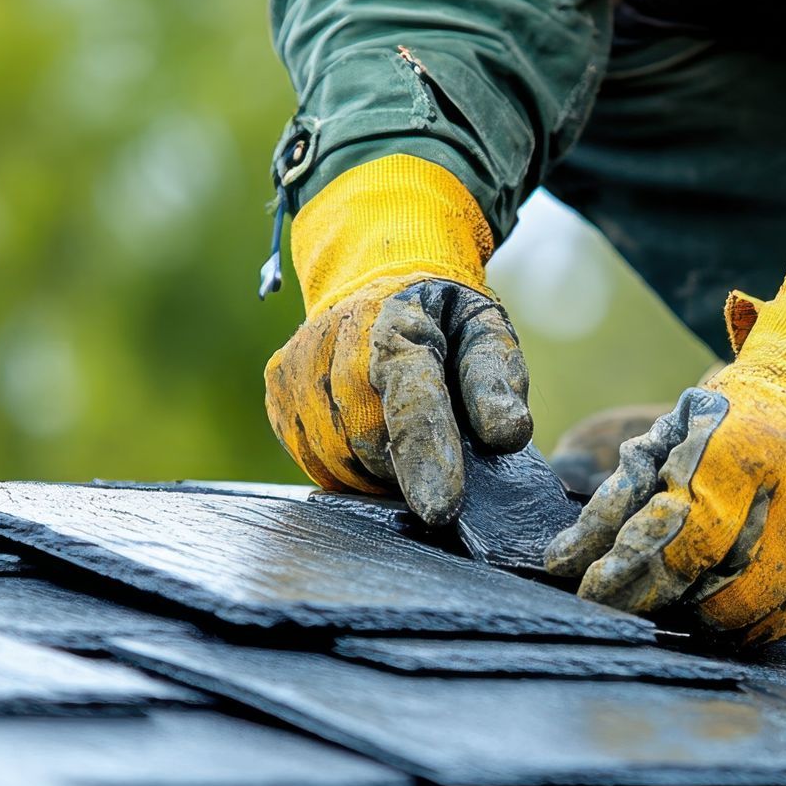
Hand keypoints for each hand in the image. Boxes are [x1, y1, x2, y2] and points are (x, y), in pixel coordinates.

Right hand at [262, 153, 528, 524]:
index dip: (427, 458)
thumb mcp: (485, 329)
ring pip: (339, 460)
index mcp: (397, 326)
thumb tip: (508, 434)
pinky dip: (350, 465)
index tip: (441, 509)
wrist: (373, 276)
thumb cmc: (441, 316)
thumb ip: (497, 379)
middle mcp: (335, 343)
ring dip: (379, 471)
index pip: (412, 401)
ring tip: (404, 440)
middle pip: (371, 444)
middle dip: (409, 466)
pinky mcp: (278, 391)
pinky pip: (316, 460)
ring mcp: (297, 369)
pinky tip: (370, 437)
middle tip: (438, 454)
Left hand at [545, 374, 785, 642]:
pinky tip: (746, 617)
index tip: (599, 596)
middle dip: (690, 609)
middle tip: (655, 612)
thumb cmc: (738, 420)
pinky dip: (775, 623)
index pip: (692, 533)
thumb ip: (619, 497)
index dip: (640, 574)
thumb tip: (562, 563)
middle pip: (743, 583)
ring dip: (732, 627)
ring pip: (785, 606)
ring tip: (698, 620)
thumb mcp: (672, 435)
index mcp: (751, 445)